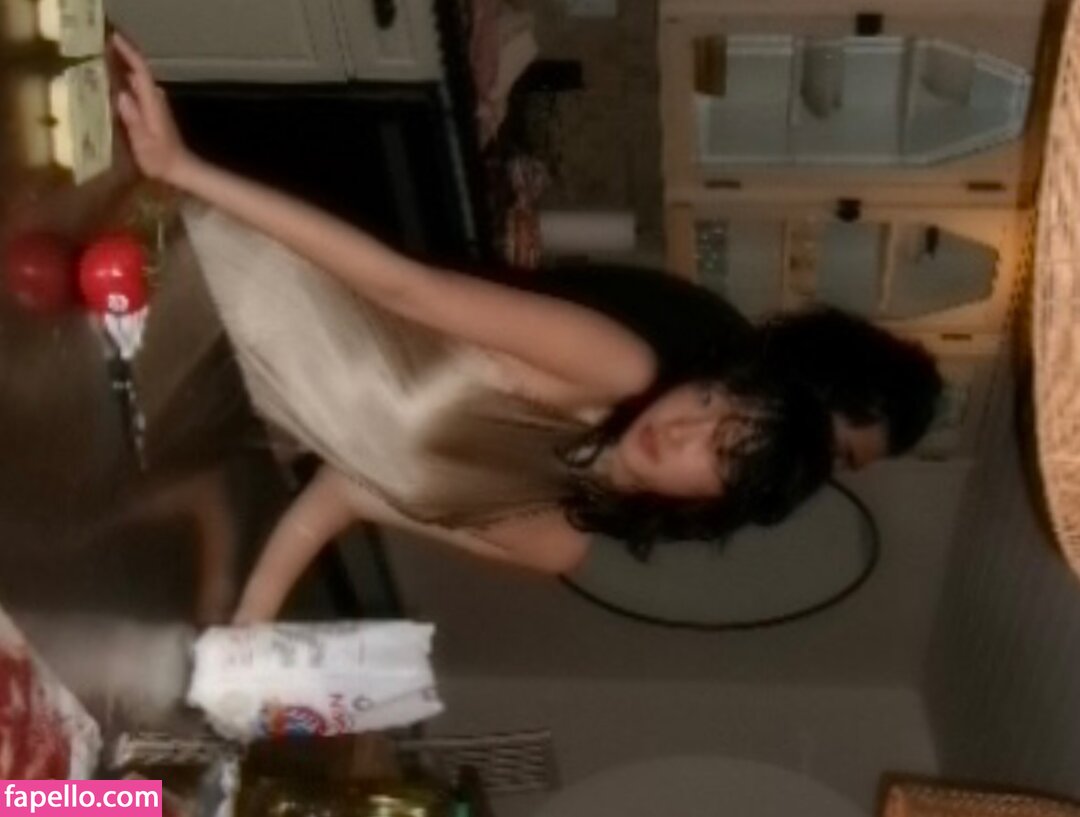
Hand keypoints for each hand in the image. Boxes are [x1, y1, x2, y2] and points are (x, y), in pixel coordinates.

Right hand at [111, 33, 191, 184]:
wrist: (180, 169)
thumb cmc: (161, 159)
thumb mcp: (143, 142)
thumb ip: (133, 118)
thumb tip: (121, 94)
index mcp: (152, 102)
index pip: (140, 69)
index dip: (128, 52)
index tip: (112, 37)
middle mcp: (155, 98)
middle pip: (138, 70)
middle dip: (121, 55)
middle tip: (95, 45)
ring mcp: (155, 104)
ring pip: (136, 79)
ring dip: (121, 67)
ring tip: (97, 60)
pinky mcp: (152, 112)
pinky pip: (136, 89)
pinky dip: (124, 81)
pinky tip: (109, 84)